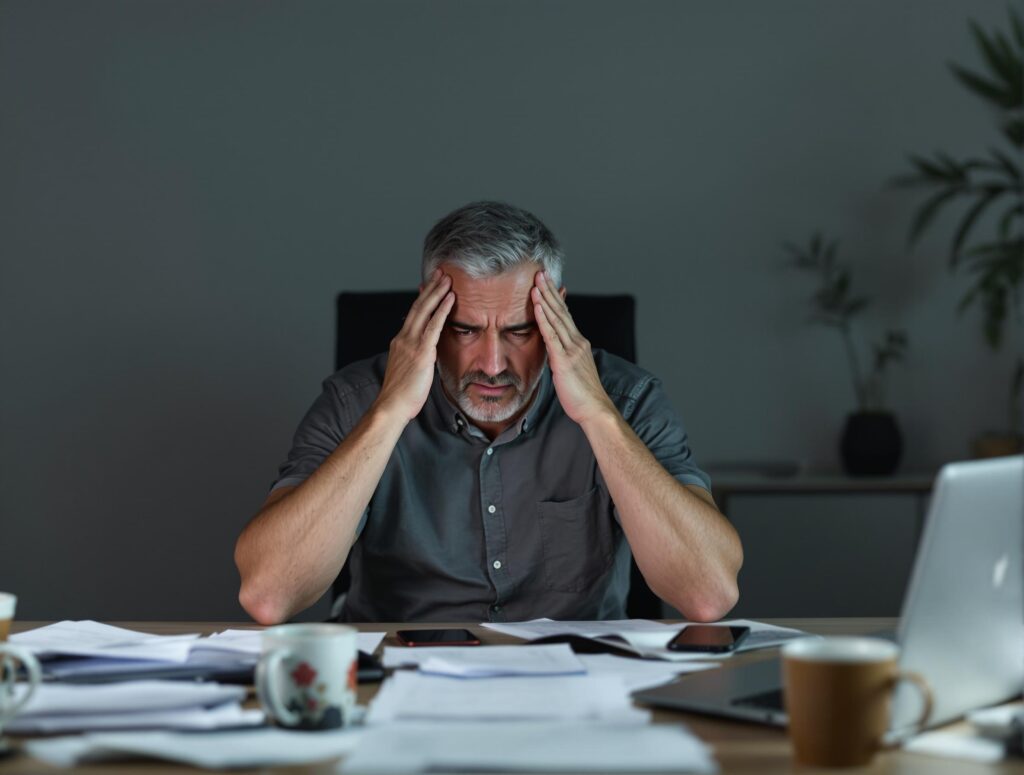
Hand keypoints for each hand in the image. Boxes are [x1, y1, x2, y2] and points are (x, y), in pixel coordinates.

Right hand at [374, 269, 454, 421]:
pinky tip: (450, 298)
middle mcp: (403, 338)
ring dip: (437, 292)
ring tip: (447, 278)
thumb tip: (427, 354)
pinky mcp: (421, 352)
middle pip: (418, 306)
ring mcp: (411, 343)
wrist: (391, 406)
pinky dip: (442, 310)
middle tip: (440, 272)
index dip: (422, 298)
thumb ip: (416, 358)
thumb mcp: (407, 370)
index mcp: (399, 342)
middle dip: (430, 287)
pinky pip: (434, 325)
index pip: (413, 314)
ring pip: (424, 310)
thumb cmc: (401, 395)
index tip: (431, 284)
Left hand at [532, 271, 615, 425]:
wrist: (595, 410)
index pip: (565, 316)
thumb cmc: (583, 395)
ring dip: (545, 299)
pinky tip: (537, 306)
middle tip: (541, 272)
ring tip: (536, 282)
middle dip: (550, 291)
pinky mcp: (564, 361)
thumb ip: (563, 358)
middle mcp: (577, 342)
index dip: (555, 298)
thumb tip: (554, 352)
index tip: (547, 283)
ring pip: (556, 319)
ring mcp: (572, 350)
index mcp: (579, 344)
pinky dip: (543, 319)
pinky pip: (552, 336)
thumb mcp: (573, 371)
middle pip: (561, 311)